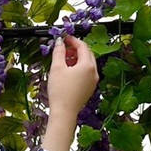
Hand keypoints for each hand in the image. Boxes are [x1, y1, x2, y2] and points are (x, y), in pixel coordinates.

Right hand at [41, 36, 98, 150]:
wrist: (64, 112)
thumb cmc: (60, 91)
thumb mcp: (57, 68)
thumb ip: (59, 52)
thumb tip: (59, 42)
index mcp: (88, 65)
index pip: (83, 46)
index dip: (73, 40)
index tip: (64, 38)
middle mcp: (94, 72)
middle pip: (87, 54)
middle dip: (75, 49)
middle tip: (63, 47)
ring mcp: (93, 81)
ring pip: (87, 64)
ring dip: (76, 58)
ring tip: (63, 59)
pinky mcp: (89, 88)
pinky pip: (86, 73)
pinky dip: (78, 68)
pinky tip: (67, 71)